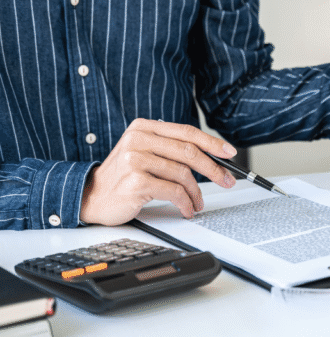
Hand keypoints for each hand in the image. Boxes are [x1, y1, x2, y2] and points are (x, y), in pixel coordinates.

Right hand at [80, 119, 237, 224]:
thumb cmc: (123, 177)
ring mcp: (135, 159)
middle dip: (213, 168)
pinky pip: (174, 191)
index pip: (186, 132)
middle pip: (189, 151)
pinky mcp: (136, 181)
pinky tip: (186, 209)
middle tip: (227, 180)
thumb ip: (170, 150)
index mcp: (143, 128)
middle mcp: (138, 140)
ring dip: (197, 193)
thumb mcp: (145, 154)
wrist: (92, 197)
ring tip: (198, 203)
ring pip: (183, 174)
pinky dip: (185, 203)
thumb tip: (212, 158)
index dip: (212, 142)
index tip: (230, 152)